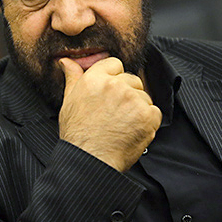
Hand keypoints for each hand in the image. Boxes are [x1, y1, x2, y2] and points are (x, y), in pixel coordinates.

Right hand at [58, 56, 161, 172]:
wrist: (90, 160)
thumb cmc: (78, 135)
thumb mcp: (69, 102)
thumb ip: (72, 78)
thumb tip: (67, 61)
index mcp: (95, 79)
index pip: (115, 64)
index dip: (114, 79)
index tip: (110, 94)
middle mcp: (115, 85)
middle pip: (132, 80)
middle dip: (127, 95)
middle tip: (115, 113)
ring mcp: (133, 99)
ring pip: (144, 97)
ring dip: (138, 109)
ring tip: (122, 125)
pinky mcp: (147, 115)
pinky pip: (154, 112)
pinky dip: (147, 122)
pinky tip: (132, 130)